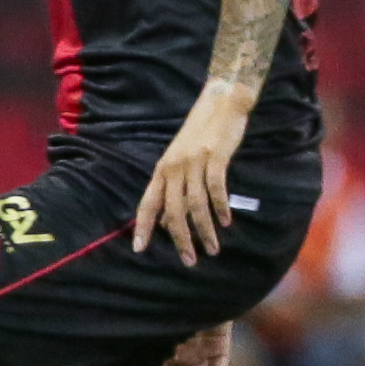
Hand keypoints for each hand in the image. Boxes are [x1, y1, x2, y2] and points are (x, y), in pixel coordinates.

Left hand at [133, 78, 254, 265]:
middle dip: (180, 239)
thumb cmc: (199, 136)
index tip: (138, 249)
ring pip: (195, 205)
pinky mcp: (214, 157)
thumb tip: (168, 218)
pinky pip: (216, 189)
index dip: (142, 227)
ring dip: (204, 230)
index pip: (147, 204)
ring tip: (212, 249)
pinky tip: (226, 222)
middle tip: (189, 261)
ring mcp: (193, 163)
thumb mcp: (179, 160)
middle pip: (172, 211)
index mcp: (161, 170)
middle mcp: (173, 168)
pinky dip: (220, 208)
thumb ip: (173, 186)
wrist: (220, 104)